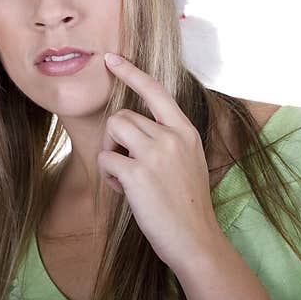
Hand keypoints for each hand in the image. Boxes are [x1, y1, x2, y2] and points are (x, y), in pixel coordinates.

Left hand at [97, 53, 222, 270]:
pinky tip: (123, 191)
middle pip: (123, 114)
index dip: (131, 72)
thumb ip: (167, 140)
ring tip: (125, 176)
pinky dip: (108, 175)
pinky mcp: (137, 173)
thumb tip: (132, 127)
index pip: (156, 91)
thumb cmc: (187, 205)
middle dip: (115, 138)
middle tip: (126, 165)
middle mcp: (172, 137)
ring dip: (109, 152)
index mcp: (186, 132)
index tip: (111, 58)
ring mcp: (156, 154)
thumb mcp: (188, 162)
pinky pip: (104, 158)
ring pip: (112, 129)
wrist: (196, 241)